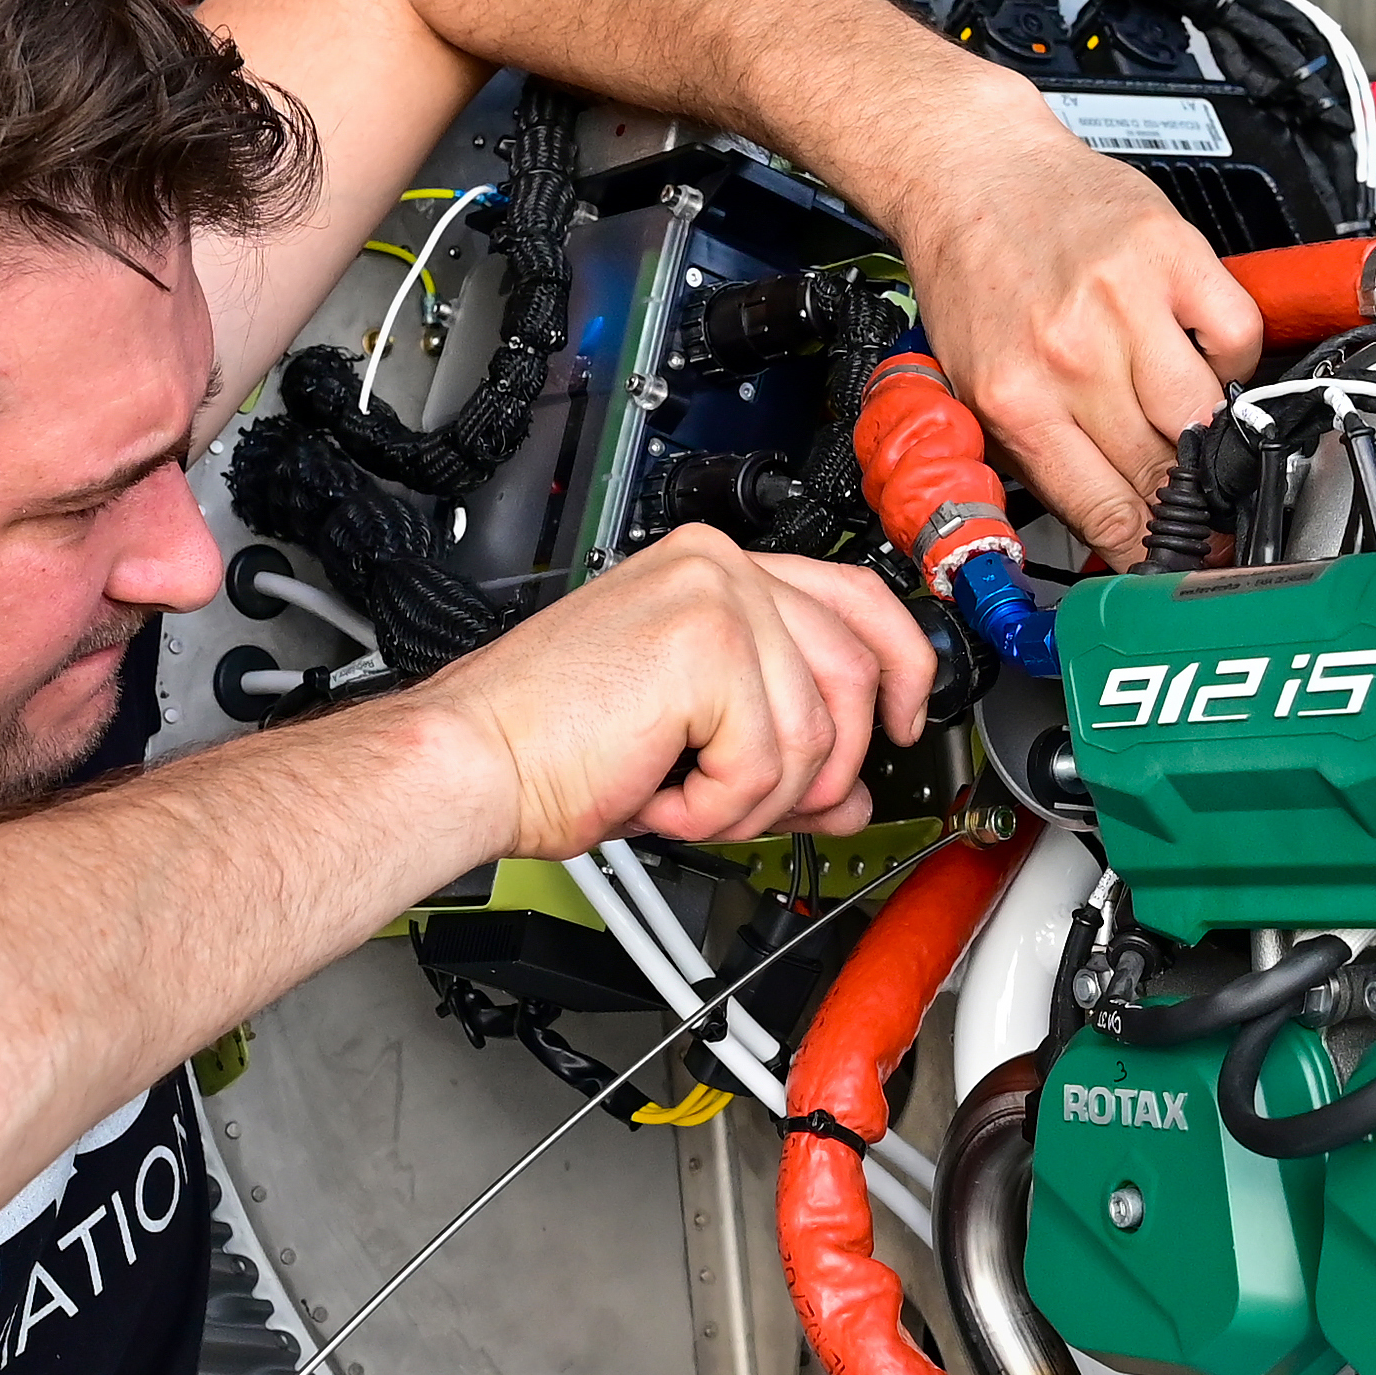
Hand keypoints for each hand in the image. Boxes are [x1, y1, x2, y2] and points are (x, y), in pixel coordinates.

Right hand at [420, 528, 925, 851]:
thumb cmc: (550, 743)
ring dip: (755, 798)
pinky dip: (716, 806)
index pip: (857, 596)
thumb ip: (785, 752)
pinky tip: (661, 793)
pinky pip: (767, 760)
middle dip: (825, 766)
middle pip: (854, 671)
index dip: (900, 666)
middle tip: (760, 802)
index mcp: (715, 569)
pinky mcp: (702, 647)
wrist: (472, 760)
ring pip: (814, 731)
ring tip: (682, 794)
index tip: (903, 721)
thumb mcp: (696, 742)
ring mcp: (713, 598)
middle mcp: (720, 568)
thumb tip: (854, 796)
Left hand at [869, 88, 1260, 555]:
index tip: (1166, 561)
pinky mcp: (1173, 254)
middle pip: (1162, 471)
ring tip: (1192, 429)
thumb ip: (1034, 453)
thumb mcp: (973, 382)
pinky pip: (1236, 338)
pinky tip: (1201, 353)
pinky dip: (1232, 359)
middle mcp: (1071, 353)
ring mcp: (1126, 302)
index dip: (1146, 552)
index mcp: (1015, 399)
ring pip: (1206, 413)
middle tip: (1199, 512)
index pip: (1105, 511)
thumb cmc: (973, 272)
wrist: (973, 172)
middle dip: (1184, 506)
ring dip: (1209, 435)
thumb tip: (1102, 524)